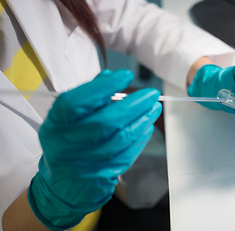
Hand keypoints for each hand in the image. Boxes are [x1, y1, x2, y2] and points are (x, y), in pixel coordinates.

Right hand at [28, 69, 161, 229]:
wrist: (62, 184)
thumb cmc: (67, 143)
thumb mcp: (67, 119)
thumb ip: (87, 97)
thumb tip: (110, 76)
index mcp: (55, 125)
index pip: (76, 102)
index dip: (103, 87)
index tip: (126, 75)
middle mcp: (66, 145)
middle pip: (105, 122)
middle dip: (134, 105)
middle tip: (152, 94)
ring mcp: (85, 164)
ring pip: (121, 139)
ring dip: (143, 121)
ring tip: (154, 108)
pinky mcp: (101, 176)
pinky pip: (127, 155)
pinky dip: (140, 138)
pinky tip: (146, 126)